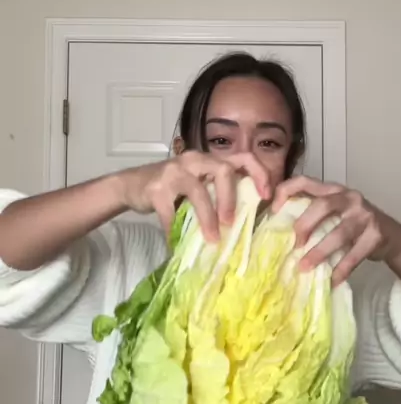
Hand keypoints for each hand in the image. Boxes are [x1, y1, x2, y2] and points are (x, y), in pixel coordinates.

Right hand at [117, 152, 270, 241]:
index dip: (258, 173)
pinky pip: (169, 214)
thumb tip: (247, 218)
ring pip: (198, 192)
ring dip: (208, 218)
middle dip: (231, 198)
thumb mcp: (197, 184)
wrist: (130, 185)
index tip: (267, 196)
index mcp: (209, 159)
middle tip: (233, 222)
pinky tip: (177, 247)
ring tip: (213, 240)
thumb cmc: (170, 189)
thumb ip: (217, 192)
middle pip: (223, 169)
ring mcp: (173, 172)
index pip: (242, 157)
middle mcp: (194, 160)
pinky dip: (174, 233)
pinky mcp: (156, 189)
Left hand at [272, 177, 400, 283]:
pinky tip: (331, 280)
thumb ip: (313, 216)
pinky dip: (342, 269)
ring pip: (339, 233)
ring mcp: (365, 215)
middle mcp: (349, 198)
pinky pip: (355, 254)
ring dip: (320, 252)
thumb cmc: (354, 226)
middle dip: (304, 225)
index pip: (305, 181)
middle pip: (322, 205)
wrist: (392, 237)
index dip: (286, 192)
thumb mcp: (334, 214)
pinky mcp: (376, 235)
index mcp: (333, 190)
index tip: (273, 212)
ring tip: (304, 267)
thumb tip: (278, 234)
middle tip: (294, 245)